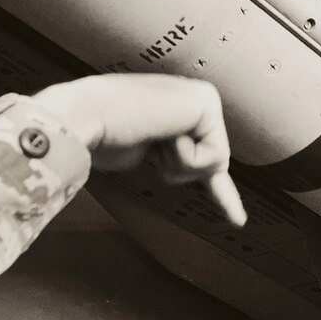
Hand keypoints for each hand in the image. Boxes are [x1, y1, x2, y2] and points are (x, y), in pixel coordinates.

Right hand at [31, 74, 246, 226]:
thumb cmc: (99, 133)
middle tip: (149, 143)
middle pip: (214, 164)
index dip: (223, 194)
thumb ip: (164, 156)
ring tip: (150, 137)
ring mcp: (203, 98)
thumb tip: (175, 174)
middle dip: (179, 169)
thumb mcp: (141, 149)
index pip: (210, 156)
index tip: (238, 221)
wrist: (82, 118)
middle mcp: (195, 98)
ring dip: (177, 163)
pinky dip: (184, 157)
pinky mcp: (206, 104)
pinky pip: (212, 157)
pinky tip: (162, 135)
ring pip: (214, 163)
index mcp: (179, 108)